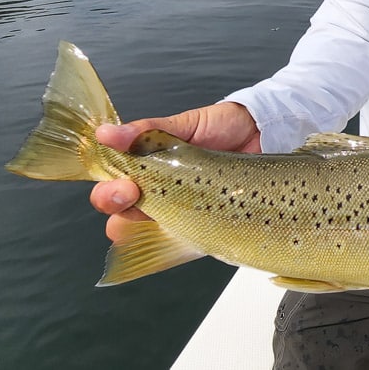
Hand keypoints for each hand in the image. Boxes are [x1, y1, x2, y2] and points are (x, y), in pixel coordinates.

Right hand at [88, 101, 260, 240]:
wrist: (262, 131)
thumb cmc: (220, 126)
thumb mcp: (183, 125)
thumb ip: (147, 130)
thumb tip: (106, 133)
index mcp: (147, 168)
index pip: (113, 187)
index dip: (108, 192)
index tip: (123, 185)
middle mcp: (159, 192)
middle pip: (122, 213)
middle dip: (116, 206)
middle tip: (131, 193)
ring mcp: (183, 210)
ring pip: (148, 231)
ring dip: (140, 228)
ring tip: (150, 214)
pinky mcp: (209, 223)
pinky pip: (188, 242)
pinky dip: (177, 245)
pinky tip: (177, 238)